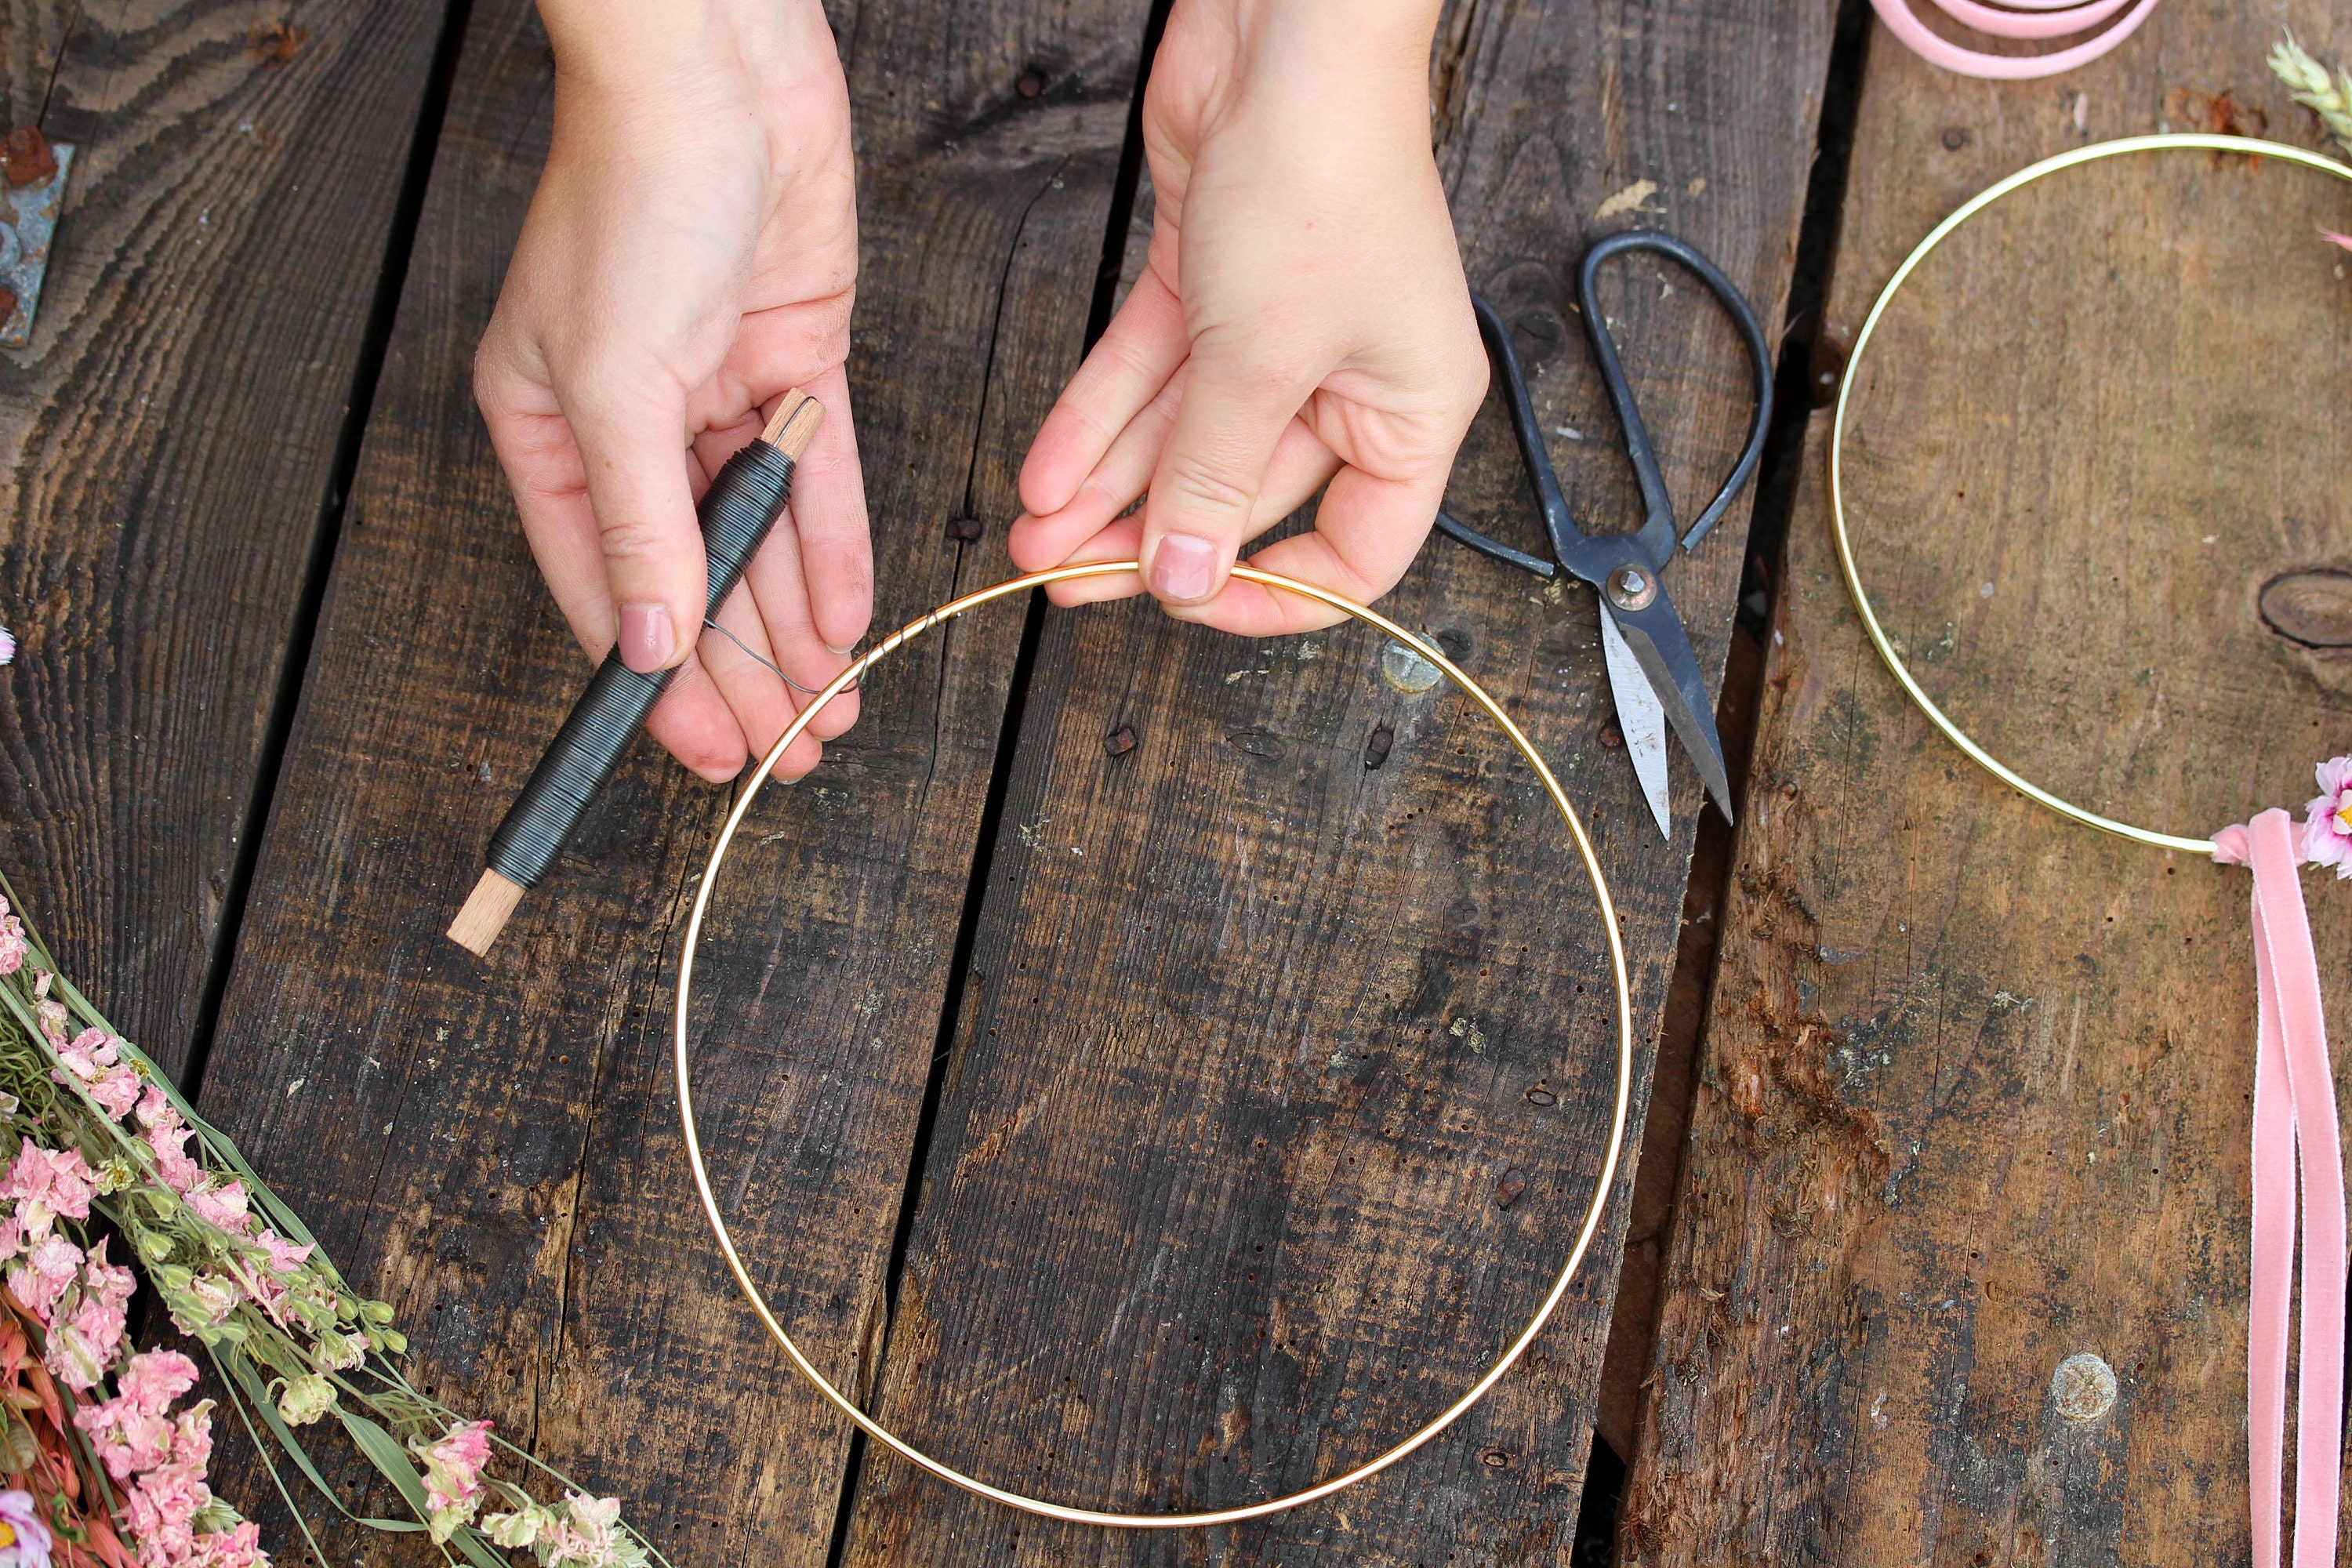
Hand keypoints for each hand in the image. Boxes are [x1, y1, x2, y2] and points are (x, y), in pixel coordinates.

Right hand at [476, 0, 869, 782]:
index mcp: (551, 430)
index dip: (658, 679)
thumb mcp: (617, 388)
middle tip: (791, 751)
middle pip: (693, 576)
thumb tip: (648, 649)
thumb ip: (640, 528)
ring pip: (763, 541)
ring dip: (797, 628)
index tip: (704, 752)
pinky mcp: (798, 361)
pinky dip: (833, 551)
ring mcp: (719, 394)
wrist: (720, 74)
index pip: (606, 587)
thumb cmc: (636, 203)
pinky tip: (847, 622)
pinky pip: (817, 479)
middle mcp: (635, 422)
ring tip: (832, 711)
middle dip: (743, 670)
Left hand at [1007, 0, 1485, 633]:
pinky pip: (1149, 375)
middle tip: (1071, 582)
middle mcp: (1349, 378)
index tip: (1192, 606)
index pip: (1353, 552)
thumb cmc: (1326, 174)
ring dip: (1105, 491)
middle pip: (1242, 494)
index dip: (1275, 596)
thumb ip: (1211, 479)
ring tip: (1034, 539)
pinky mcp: (1212, 282)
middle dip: (1149, 538)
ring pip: (1182, 439)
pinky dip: (1095, 420)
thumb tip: (1184, 579)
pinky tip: (1046, 473)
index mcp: (1411, 413)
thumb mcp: (1261, 360)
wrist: (1285, 32)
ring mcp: (1278, 331)